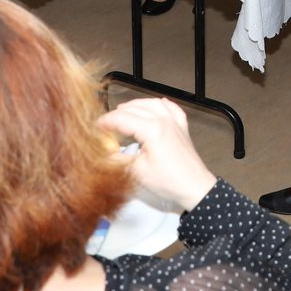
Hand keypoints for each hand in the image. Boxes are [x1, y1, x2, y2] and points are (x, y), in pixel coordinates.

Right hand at [96, 98, 216, 211]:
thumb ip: (118, 159)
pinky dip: (160, 105)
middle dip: (118, 114)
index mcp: (152, 129)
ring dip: (137, 105)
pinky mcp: (182, 127)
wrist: (195, 187)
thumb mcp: (137, 172)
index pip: (122, 119)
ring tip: (124, 111)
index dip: (106, 121)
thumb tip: (103, 152)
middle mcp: (164, 120)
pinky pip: (171, 108)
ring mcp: (175, 122)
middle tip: (106, 123)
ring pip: (153, 103)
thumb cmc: (168, 181)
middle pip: (135, 109)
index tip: (95, 127)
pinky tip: (155, 106)